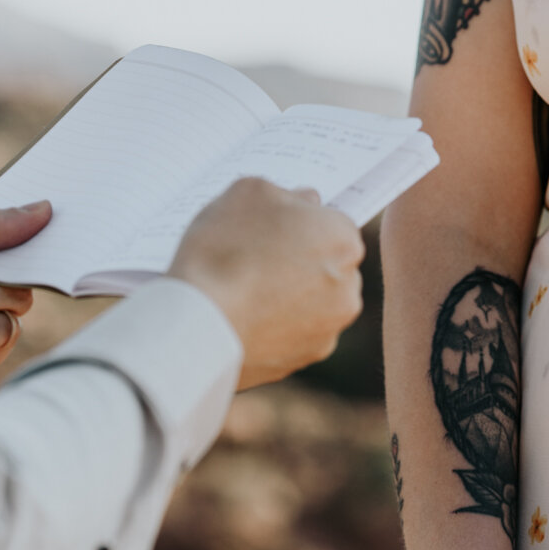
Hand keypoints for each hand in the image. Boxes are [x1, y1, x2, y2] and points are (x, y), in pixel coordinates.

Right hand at [167, 178, 363, 389]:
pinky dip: (280, 325)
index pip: (330, 222)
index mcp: (343, 238)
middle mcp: (349, 285)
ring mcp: (331, 326)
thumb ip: (284, 192)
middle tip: (257, 259)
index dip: (299, 222)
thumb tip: (303, 201)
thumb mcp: (246, 193)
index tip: (271, 229)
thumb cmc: (222, 252)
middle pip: (328, 263)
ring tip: (248, 291)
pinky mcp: (308, 356)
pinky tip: (248, 317)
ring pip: (316, 300)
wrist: (199, 326)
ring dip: (293, 294)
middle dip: (301, 259)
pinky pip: (299, 332)